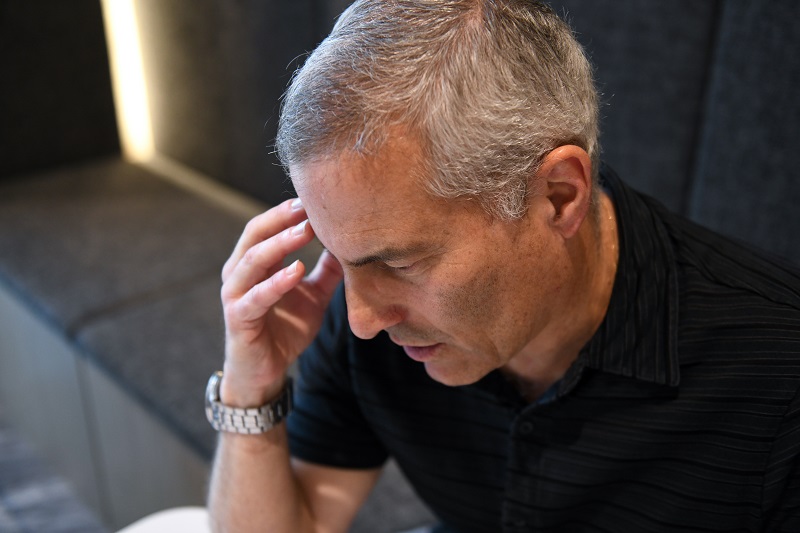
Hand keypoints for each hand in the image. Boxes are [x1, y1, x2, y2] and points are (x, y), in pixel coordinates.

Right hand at [219, 198, 342, 406]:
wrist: (266, 372)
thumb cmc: (286, 329)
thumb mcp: (315, 297)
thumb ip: (328, 272)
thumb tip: (350, 247)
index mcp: (255, 263)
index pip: (267, 226)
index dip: (287, 210)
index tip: (314, 197)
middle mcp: (239, 273)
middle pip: (255, 234)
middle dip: (280, 217)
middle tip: (307, 205)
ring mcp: (235, 294)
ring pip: (252, 260)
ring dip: (279, 243)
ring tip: (304, 230)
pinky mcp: (238, 318)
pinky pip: (256, 297)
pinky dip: (276, 282)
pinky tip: (297, 270)